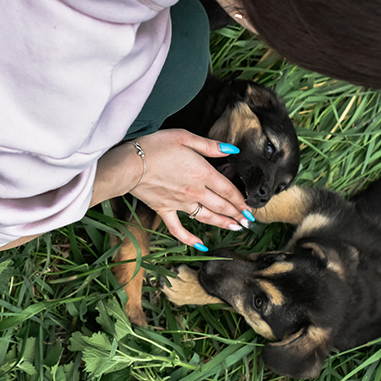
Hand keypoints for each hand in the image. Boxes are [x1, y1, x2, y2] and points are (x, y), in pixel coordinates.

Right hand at [126, 129, 252, 249]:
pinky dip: (190, 238)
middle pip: (221, 206)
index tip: (250, 208)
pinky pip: (179, 229)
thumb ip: (210, 146)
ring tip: (236, 228)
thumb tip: (232, 150)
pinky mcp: (165, 210)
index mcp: (202, 173)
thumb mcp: (185, 137)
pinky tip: (200, 244)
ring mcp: (180, 204)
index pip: (228, 190)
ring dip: (223, 224)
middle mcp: (194, 192)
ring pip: (207, 217)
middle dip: (237, 214)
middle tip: (248, 221)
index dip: (241, 200)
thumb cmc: (155, 146)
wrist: (129, 164)